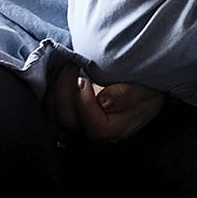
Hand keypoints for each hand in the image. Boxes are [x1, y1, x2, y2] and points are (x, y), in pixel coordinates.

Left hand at [49, 73, 164, 141]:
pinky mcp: (68, 114)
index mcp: (117, 128)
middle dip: (66, 92)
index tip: (85, 80)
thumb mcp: (145, 88)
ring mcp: (80, 124)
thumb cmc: (145, 87)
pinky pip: (51, 108)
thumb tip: (104, 101)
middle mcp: (95, 131)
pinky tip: (63, 74)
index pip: (96, 128)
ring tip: (68, 67)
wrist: (140, 85)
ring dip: (57, 89)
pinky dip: (52, 91)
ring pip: (55, 116)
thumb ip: (127, 95)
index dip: (86, 105)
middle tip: (74, 66)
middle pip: (70, 123)